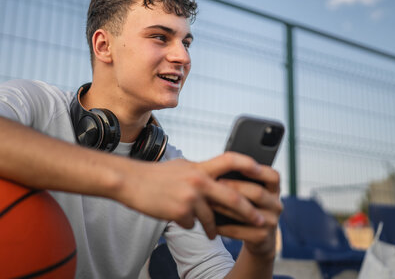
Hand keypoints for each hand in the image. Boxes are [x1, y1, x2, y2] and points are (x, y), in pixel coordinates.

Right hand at [115, 152, 265, 238]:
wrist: (130, 182)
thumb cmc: (155, 174)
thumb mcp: (181, 166)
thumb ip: (200, 171)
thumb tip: (215, 175)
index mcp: (200, 167)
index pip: (231, 160)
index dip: (250, 165)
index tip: (263, 172)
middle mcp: (198, 180)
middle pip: (232, 197)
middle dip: (248, 212)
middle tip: (259, 220)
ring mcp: (190, 197)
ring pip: (212, 218)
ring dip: (213, 228)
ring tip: (212, 233)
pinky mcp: (180, 212)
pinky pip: (192, 225)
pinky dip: (189, 225)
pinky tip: (179, 220)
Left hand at [215, 158, 281, 258]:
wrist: (259, 239)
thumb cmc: (249, 208)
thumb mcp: (251, 194)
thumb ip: (242, 180)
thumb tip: (219, 170)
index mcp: (274, 189)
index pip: (273, 176)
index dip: (258, 170)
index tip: (239, 165)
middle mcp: (277, 204)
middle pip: (257, 193)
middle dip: (235, 187)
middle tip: (215, 183)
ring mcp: (272, 222)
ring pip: (247, 212)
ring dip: (226, 207)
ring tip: (209, 201)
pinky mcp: (263, 238)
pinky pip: (240, 231)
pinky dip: (224, 227)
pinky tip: (211, 222)